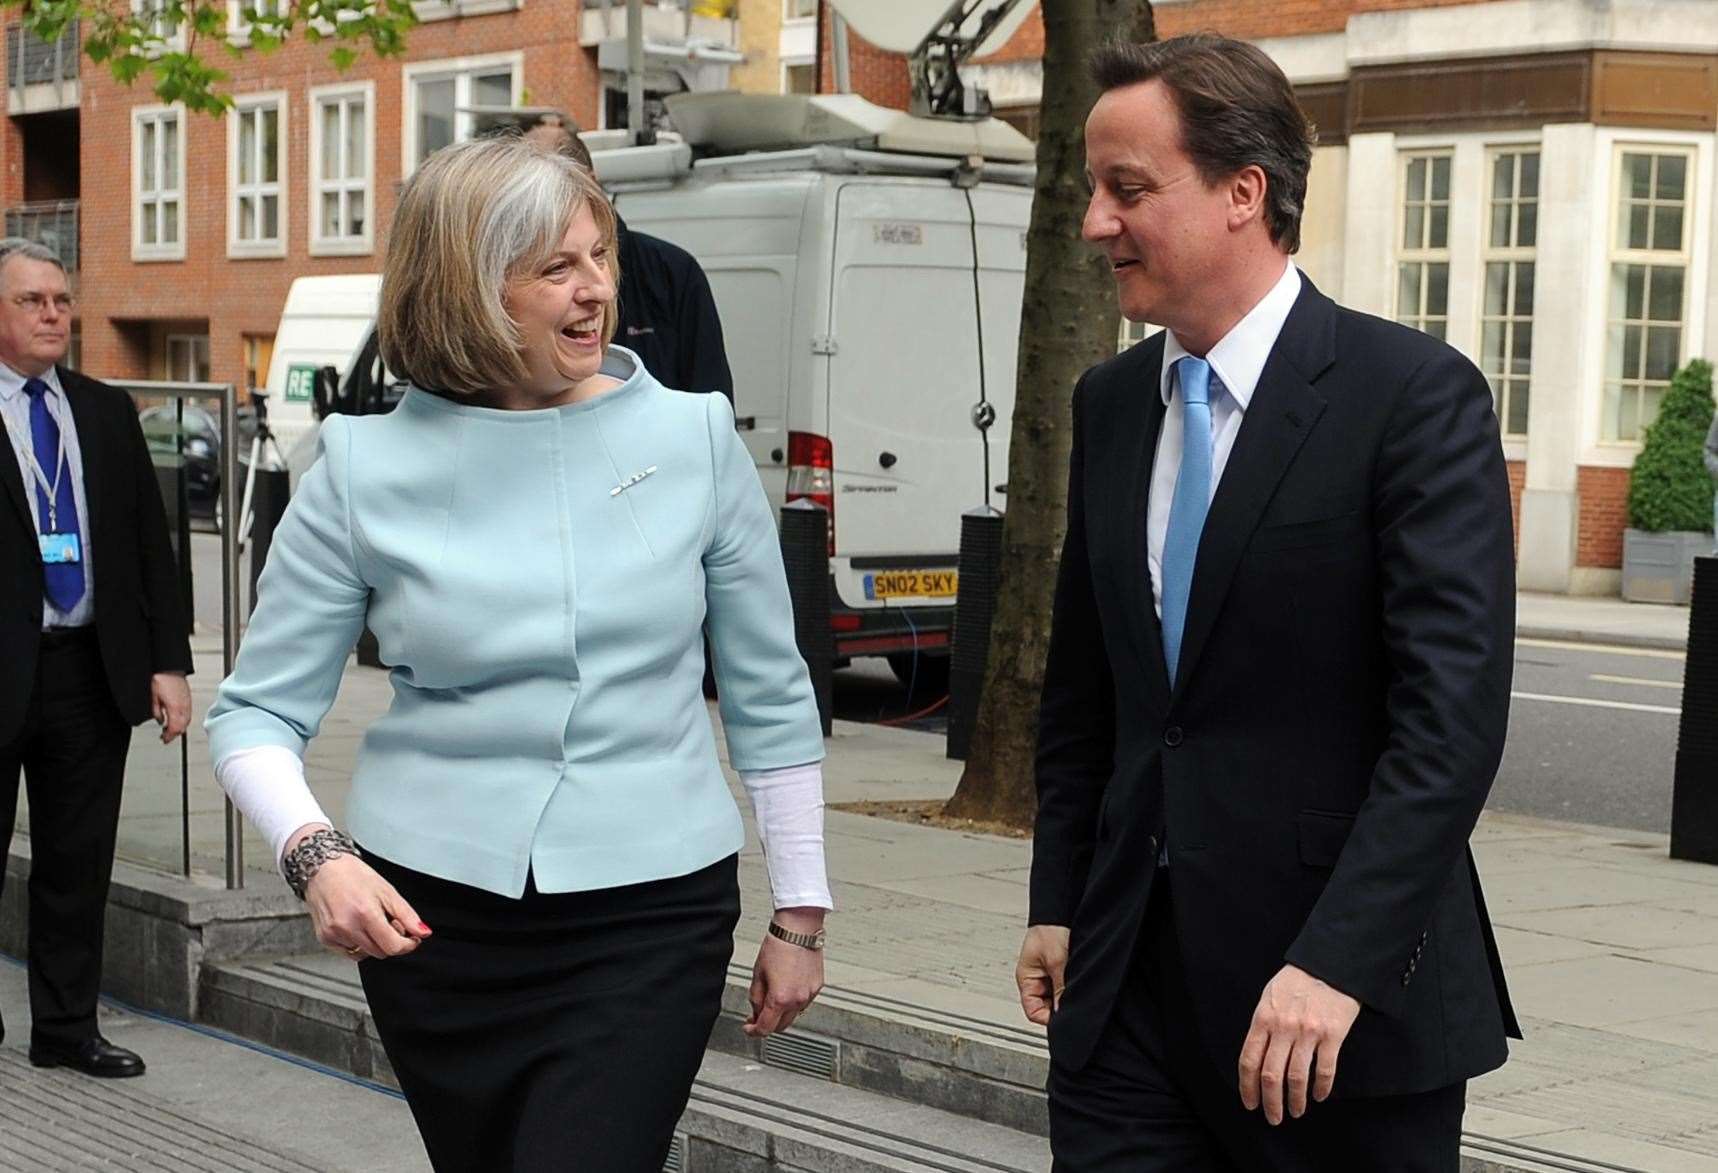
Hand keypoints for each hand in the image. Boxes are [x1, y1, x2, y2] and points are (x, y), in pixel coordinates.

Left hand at [150, 672, 191, 743]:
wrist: (170, 668)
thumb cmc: (161, 679)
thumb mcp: (153, 698)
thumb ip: (156, 712)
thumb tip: (160, 721)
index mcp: (175, 708)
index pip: (175, 728)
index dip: (169, 737)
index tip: (164, 740)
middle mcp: (184, 707)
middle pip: (182, 727)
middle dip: (175, 734)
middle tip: (166, 737)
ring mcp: (187, 703)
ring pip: (187, 721)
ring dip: (180, 728)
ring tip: (171, 730)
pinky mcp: (188, 699)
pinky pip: (188, 714)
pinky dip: (184, 720)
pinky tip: (178, 720)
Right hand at [288, 825, 431, 961]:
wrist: (322, 868)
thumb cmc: (353, 875)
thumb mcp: (387, 891)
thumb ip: (407, 915)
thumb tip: (423, 932)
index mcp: (366, 913)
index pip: (393, 946)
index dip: (407, 945)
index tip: (411, 939)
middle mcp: (347, 927)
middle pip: (381, 952)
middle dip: (390, 941)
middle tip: (388, 922)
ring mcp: (334, 934)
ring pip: (365, 954)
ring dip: (374, 942)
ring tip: (370, 921)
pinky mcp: (324, 938)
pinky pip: (349, 952)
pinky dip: (357, 943)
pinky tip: (356, 926)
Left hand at [744, 906, 823, 1037]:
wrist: (798, 929)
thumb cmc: (778, 945)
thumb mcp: (757, 974)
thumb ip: (756, 998)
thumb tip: (756, 1012)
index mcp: (780, 998)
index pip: (766, 1028)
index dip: (754, 1031)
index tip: (749, 1028)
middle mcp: (797, 1000)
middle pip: (781, 1026)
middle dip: (768, 1023)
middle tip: (758, 1015)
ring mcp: (809, 994)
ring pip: (793, 1015)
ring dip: (782, 1012)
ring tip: (773, 996)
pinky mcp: (817, 987)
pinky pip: (804, 1003)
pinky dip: (794, 1002)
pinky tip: (787, 988)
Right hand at [1016, 924, 1069, 1025]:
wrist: (1060, 912)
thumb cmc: (1050, 930)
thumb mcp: (1056, 962)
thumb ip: (1060, 990)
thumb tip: (1063, 1014)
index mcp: (1026, 979)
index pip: (1033, 1011)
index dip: (1047, 1018)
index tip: (1063, 1018)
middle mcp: (1036, 980)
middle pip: (1046, 1007)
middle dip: (1059, 1006)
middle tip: (1072, 1000)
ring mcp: (1048, 977)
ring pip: (1056, 999)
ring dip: (1066, 995)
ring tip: (1073, 984)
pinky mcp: (1059, 972)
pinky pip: (1064, 988)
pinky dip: (1070, 988)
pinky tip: (1076, 980)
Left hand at [1238, 964, 1360, 1124]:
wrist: (1330, 964)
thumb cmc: (1297, 981)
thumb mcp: (1269, 997)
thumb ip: (1263, 1026)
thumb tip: (1257, 1057)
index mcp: (1263, 1018)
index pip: (1249, 1060)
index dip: (1247, 1086)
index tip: (1250, 1103)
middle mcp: (1283, 1028)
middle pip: (1271, 1074)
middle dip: (1270, 1101)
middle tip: (1272, 1117)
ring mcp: (1308, 1032)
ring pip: (1297, 1077)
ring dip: (1294, 1100)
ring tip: (1294, 1112)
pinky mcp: (1332, 1035)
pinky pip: (1325, 1070)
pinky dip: (1321, 1088)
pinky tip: (1318, 1096)